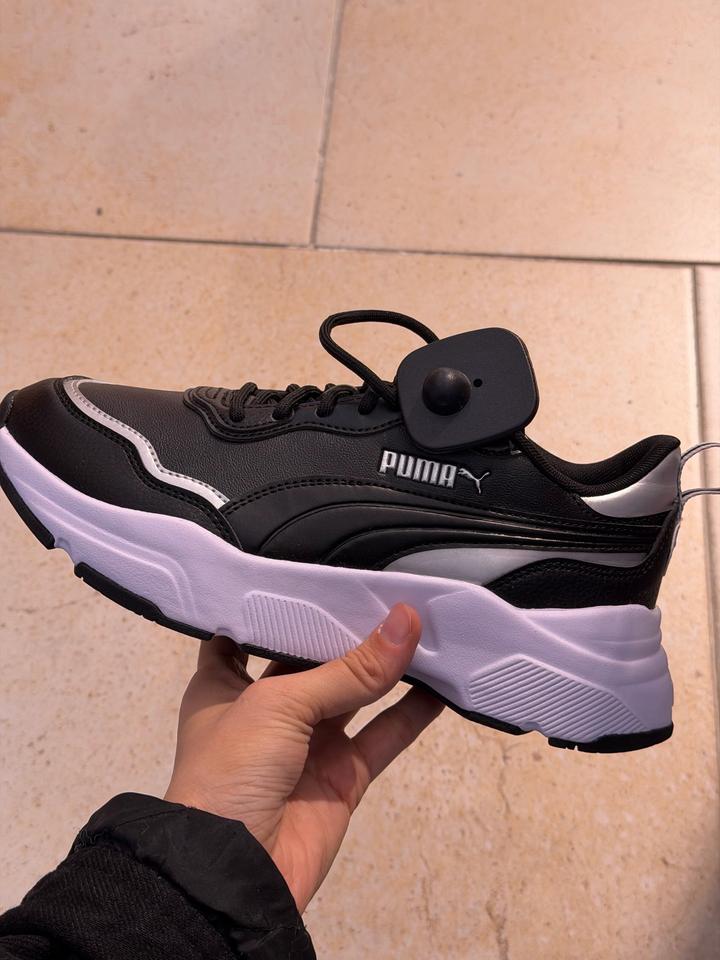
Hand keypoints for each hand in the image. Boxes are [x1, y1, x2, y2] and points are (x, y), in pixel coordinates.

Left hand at [164, 603, 442, 911]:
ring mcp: (307, 743)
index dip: (284, 605)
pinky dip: (412, 712)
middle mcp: (267, 709)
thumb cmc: (230, 773)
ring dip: (387, 666)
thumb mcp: (281, 704)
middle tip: (390, 589)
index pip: (253, 631)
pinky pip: (383, 735)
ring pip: (355, 694)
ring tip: (425, 625)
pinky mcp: (342, 775)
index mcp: (227, 684)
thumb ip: (348, 669)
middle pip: (313, 659)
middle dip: (347, 630)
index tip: (321, 573)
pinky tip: (441, 683)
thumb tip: (405, 621)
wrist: (234, 877)